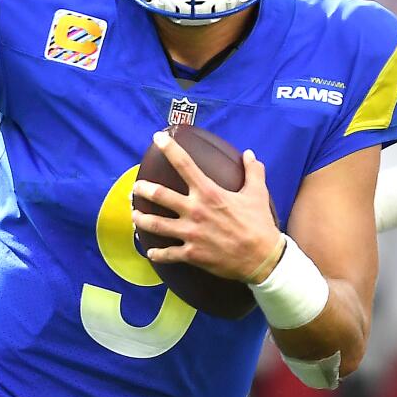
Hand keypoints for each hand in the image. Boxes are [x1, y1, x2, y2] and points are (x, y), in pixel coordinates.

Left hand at [133, 131, 283, 282]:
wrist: (261, 259)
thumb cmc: (259, 224)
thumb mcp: (257, 194)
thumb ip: (253, 172)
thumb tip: (250, 154)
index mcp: (209, 193)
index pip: (184, 164)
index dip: (169, 148)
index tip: (157, 137)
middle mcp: (195, 211)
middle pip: (160, 195)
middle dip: (143, 189)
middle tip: (136, 187)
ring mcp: (190, 233)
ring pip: (156, 225)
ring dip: (142, 219)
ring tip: (134, 215)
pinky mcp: (191, 254)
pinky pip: (167, 254)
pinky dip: (156, 254)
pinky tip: (150, 252)